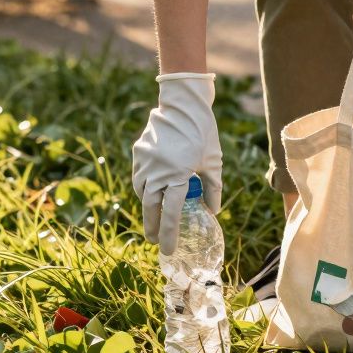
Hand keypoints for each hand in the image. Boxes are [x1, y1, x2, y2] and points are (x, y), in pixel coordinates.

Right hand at [131, 73, 222, 253]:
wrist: (182, 103)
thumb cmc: (203, 132)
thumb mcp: (213, 162)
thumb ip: (213, 188)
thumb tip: (213, 210)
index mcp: (177, 175)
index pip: (170, 213)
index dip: (168, 234)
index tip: (167, 249)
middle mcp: (157, 172)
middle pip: (150, 208)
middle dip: (152, 227)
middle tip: (155, 240)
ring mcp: (144, 162)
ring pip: (141, 193)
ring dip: (148, 206)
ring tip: (154, 216)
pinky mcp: (138, 153)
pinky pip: (139, 177)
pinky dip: (144, 187)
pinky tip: (151, 192)